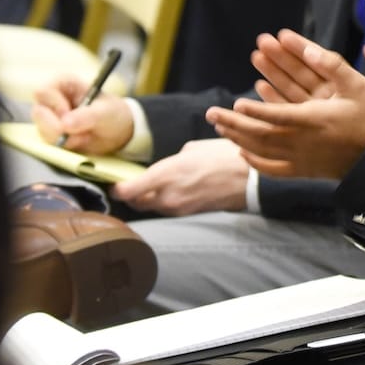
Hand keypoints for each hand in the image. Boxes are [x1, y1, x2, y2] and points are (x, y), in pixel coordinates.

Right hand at [29, 75, 133, 154]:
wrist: (119, 132)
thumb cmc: (113, 113)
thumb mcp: (105, 113)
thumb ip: (86, 116)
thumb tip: (65, 124)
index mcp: (64, 84)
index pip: (43, 92)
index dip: (55, 106)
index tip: (69, 116)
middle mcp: (52, 99)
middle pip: (38, 113)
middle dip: (58, 128)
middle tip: (79, 132)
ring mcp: (50, 117)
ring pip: (42, 130)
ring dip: (65, 139)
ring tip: (85, 135)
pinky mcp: (52, 134)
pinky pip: (49, 143)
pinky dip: (67, 146)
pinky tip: (82, 141)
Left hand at [110, 138, 249, 214]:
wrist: (249, 179)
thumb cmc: (223, 157)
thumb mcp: (191, 149)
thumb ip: (170, 162)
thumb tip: (165, 169)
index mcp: (165, 175)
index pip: (126, 191)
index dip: (116, 188)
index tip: (115, 181)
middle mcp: (168, 196)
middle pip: (135, 202)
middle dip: (131, 193)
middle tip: (132, 182)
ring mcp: (178, 208)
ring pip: (151, 206)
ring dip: (148, 197)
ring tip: (154, 185)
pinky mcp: (188, 214)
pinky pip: (167, 209)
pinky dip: (163, 201)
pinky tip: (172, 190)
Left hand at [207, 35, 364, 180]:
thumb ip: (345, 66)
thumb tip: (319, 46)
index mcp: (316, 120)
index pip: (276, 116)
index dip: (253, 110)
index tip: (235, 103)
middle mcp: (305, 142)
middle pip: (260, 135)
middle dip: (233, 122)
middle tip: (210, 113)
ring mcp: (303, 159)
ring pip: (262, 150)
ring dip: (238, 138)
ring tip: (218, 127)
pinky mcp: (306, 171)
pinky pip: (273, 169)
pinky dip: (255, 162)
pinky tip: (242, 152)